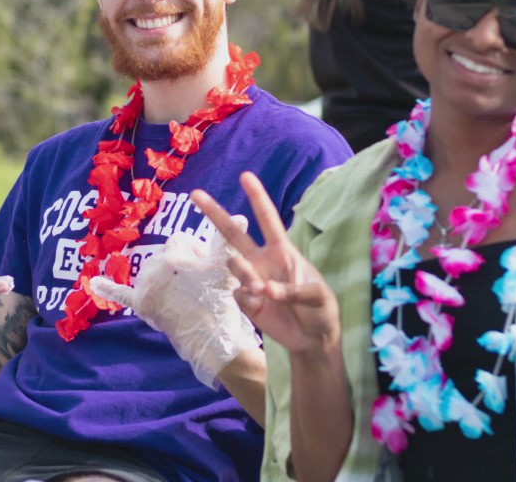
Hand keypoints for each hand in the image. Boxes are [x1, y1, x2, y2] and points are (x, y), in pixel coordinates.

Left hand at [89, 220, 260, 388]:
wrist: (212, 338)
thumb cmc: (220, 299)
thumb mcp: (225, 267)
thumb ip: (226, 240)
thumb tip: (242, 216)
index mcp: (173, 255)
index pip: (181, 240)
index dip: (195, 250)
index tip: (207, 266)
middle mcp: (153, 268)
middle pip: (166, 254)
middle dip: (181, 264)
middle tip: (199, 283)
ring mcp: (146, 288)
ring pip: (152, 270)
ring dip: (164, 275)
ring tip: (184, 292)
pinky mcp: (142, 306)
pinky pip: (122, 294)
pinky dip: (108, 288)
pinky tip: (93, 283)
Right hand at [191, 172, 340, 354]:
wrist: (314, 339)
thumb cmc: (321, 309)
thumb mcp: (317, 295)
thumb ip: (292, 290)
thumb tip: (264, 290)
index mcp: (283, 251)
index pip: (268, 219)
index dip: (257, 197)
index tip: (245, 176)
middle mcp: (263, 261)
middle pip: (233, 233)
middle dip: (214, 212)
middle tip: (194, 194)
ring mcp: (252, 280)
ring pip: (233, 264)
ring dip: (243, 273)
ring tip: (259, 290)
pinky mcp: (247, 301)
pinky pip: (237, 294)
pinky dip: (247, 300)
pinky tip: (261, 307)